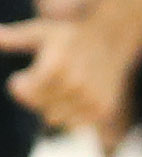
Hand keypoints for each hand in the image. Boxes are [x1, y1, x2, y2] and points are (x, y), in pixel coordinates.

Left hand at [0, 15, 131, 131]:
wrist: (112, 39)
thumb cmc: (69, 36)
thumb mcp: (40, 32)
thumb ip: (14, 38)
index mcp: (56, 65)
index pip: (24, 92)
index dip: (20, 85)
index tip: (21, 78)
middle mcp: (75, 84)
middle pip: (38, 106)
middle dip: (35, 96)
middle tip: (43, 81)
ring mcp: (90, 99)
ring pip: (54, 118)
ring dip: (52, 106)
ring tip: (60, 87)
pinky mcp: (102, 110)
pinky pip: (73, 123)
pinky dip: (70, 113)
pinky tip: (74, 95)